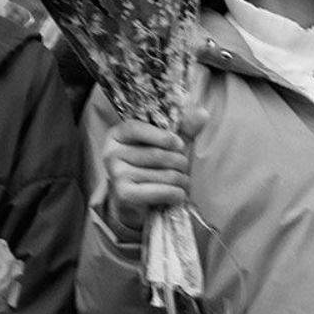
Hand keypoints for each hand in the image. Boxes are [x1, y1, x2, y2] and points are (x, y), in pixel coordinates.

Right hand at [102, 106, 207, 227]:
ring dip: (181, 180)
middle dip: (180, 162)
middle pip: (156, 154)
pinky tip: (180, 194)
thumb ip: (184, 128)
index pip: (137, 129)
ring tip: (183, 181)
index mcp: (118, 134)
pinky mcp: (123, 194)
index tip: (180, 145)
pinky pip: (159, 191)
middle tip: (185, 168)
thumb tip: (203, 114)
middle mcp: (111, 153)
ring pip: (162, 174)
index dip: (163, 137)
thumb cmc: (153, 166)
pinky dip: (175, 193)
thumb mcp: (167, 143)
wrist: (138, 199)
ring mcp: (115, 174)